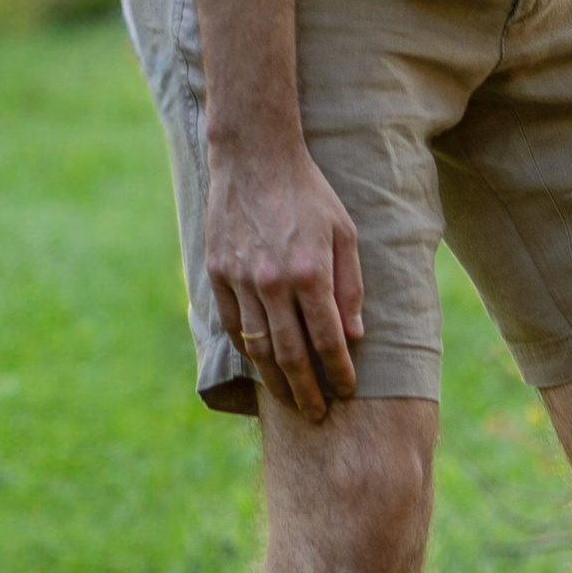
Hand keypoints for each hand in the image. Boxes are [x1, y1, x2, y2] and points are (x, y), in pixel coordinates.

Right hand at [205, 140, 364, 419]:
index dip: (339, 371)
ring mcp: (240, 280)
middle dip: (307, 390)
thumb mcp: (344, 234)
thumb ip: (350, 287)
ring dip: (276, 381)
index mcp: (309, 272)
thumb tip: (355, 336)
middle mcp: (272, 282)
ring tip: (292, 401)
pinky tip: (261, 366)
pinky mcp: (216, 274)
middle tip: (320, 414)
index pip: (327, 339)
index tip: (348, 390)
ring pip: (257, 346)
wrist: (254, 159)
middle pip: (290, 353)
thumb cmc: (310, 194)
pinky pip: (232, 325)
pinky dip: (247, 351)